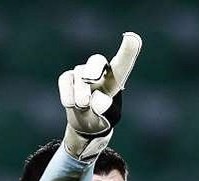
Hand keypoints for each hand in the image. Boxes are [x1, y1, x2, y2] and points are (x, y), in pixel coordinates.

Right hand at [59, 32, 141, 160]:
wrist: (86, 124)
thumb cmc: (101, 118)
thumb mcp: (106, 118)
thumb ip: (103, 110)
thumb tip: (96, 100)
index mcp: (116, 79)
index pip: (123, 63)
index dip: (128, 50)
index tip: (132, 37)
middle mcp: (100, 71)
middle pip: (96, 61)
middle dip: (93, 69)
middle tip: (90, 80)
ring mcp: (83, 73)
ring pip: (79, 76)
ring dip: (80, 94)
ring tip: (83, 107)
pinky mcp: (68, 78)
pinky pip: (66, 80)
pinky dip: (67, 93)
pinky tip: (70, 105)